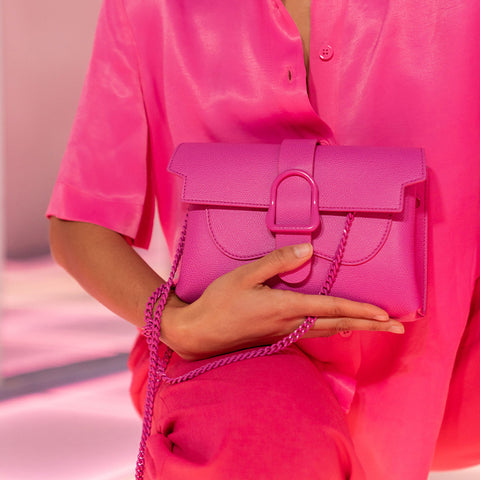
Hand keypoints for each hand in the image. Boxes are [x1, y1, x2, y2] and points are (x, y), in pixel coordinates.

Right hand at [160, 243, 403, 359]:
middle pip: (338, 325)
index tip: (386, 315)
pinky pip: (314, 333)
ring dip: (356, 328)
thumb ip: (276, 262)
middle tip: (399, 329)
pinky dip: (334, 330)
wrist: (198, 333)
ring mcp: (285, 334)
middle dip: (370, 326)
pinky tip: (339, 328)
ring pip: (329, 331)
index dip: (360, 310)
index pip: (331, 308)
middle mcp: (290, 324)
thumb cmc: (218, 302)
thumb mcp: (243, 276)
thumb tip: (308, 250)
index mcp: (284, 308)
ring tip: (376, 327)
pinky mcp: (278, 337)